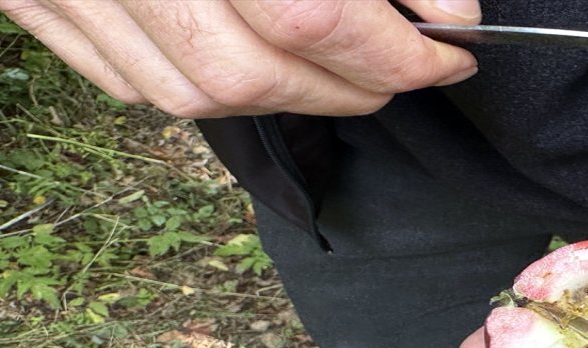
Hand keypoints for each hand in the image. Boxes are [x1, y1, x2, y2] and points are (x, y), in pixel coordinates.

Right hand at [0, 0, 480, 116]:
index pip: (313, 14)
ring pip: (193, 95)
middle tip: (407, 66)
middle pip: (253, 73)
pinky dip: (210, 89)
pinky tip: (258, 64)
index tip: (455, 49)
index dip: (398, 50)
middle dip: (352, 86)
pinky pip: (132, 84)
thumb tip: (446, 9)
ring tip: (345, 73)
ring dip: (290, 99)